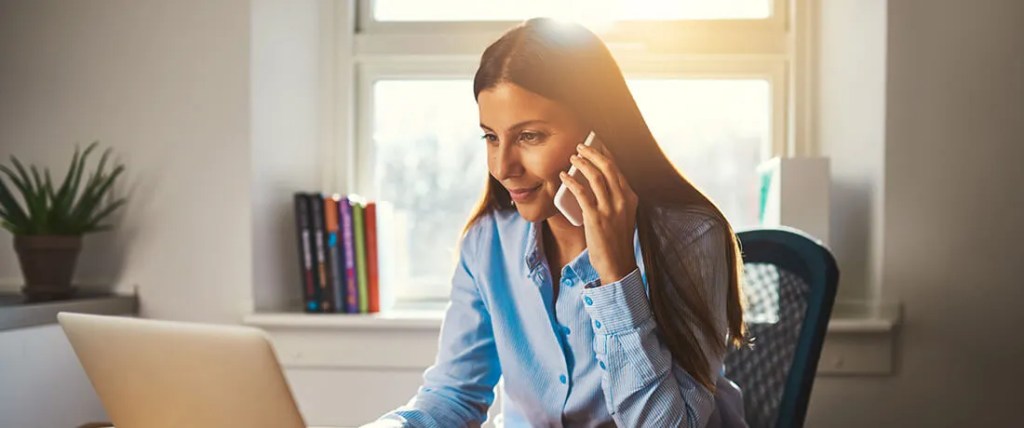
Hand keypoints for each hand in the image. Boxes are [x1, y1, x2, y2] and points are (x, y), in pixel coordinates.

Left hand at [558, 140, 638, 285]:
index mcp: (630, 198)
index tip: (596, 144)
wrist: (617, 264)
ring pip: (596, 177)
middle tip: (581, 146)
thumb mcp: (623, 216)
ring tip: (572, 157)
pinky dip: (571, 181)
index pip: (618, 169)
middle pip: (608, 168)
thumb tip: (597, 181)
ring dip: (582, 163)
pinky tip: (564, 176)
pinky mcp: (596, 218)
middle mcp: (622, 200)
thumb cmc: (617, 241)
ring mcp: (610, 209)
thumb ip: (615, 199)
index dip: (605, 154)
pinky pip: (582, 193)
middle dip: (593, 153)